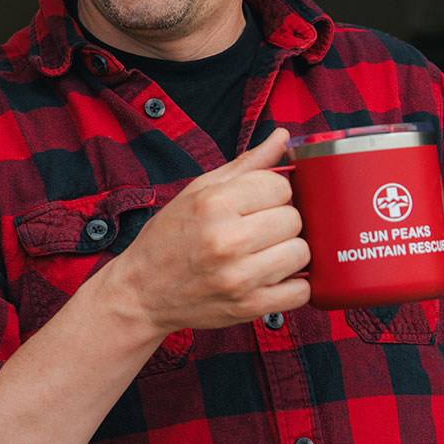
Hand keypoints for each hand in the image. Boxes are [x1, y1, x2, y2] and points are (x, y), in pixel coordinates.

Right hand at [100, 126, 310, 335]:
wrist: (141, 292)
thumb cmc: (168, 239)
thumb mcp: (198, 191)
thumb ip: (245, 165)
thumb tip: (282, 137)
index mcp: (214, 204)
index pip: (280, 186)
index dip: (273, 193)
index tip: (258, 203)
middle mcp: (227, 240)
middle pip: (294, 219)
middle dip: (280, 222)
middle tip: (259, 230)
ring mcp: (239, 277)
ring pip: (301, 253)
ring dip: (288, 252)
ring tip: (264, 254)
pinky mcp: (249, 306)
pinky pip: (300, 291)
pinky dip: (293, 285)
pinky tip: (271, 278)